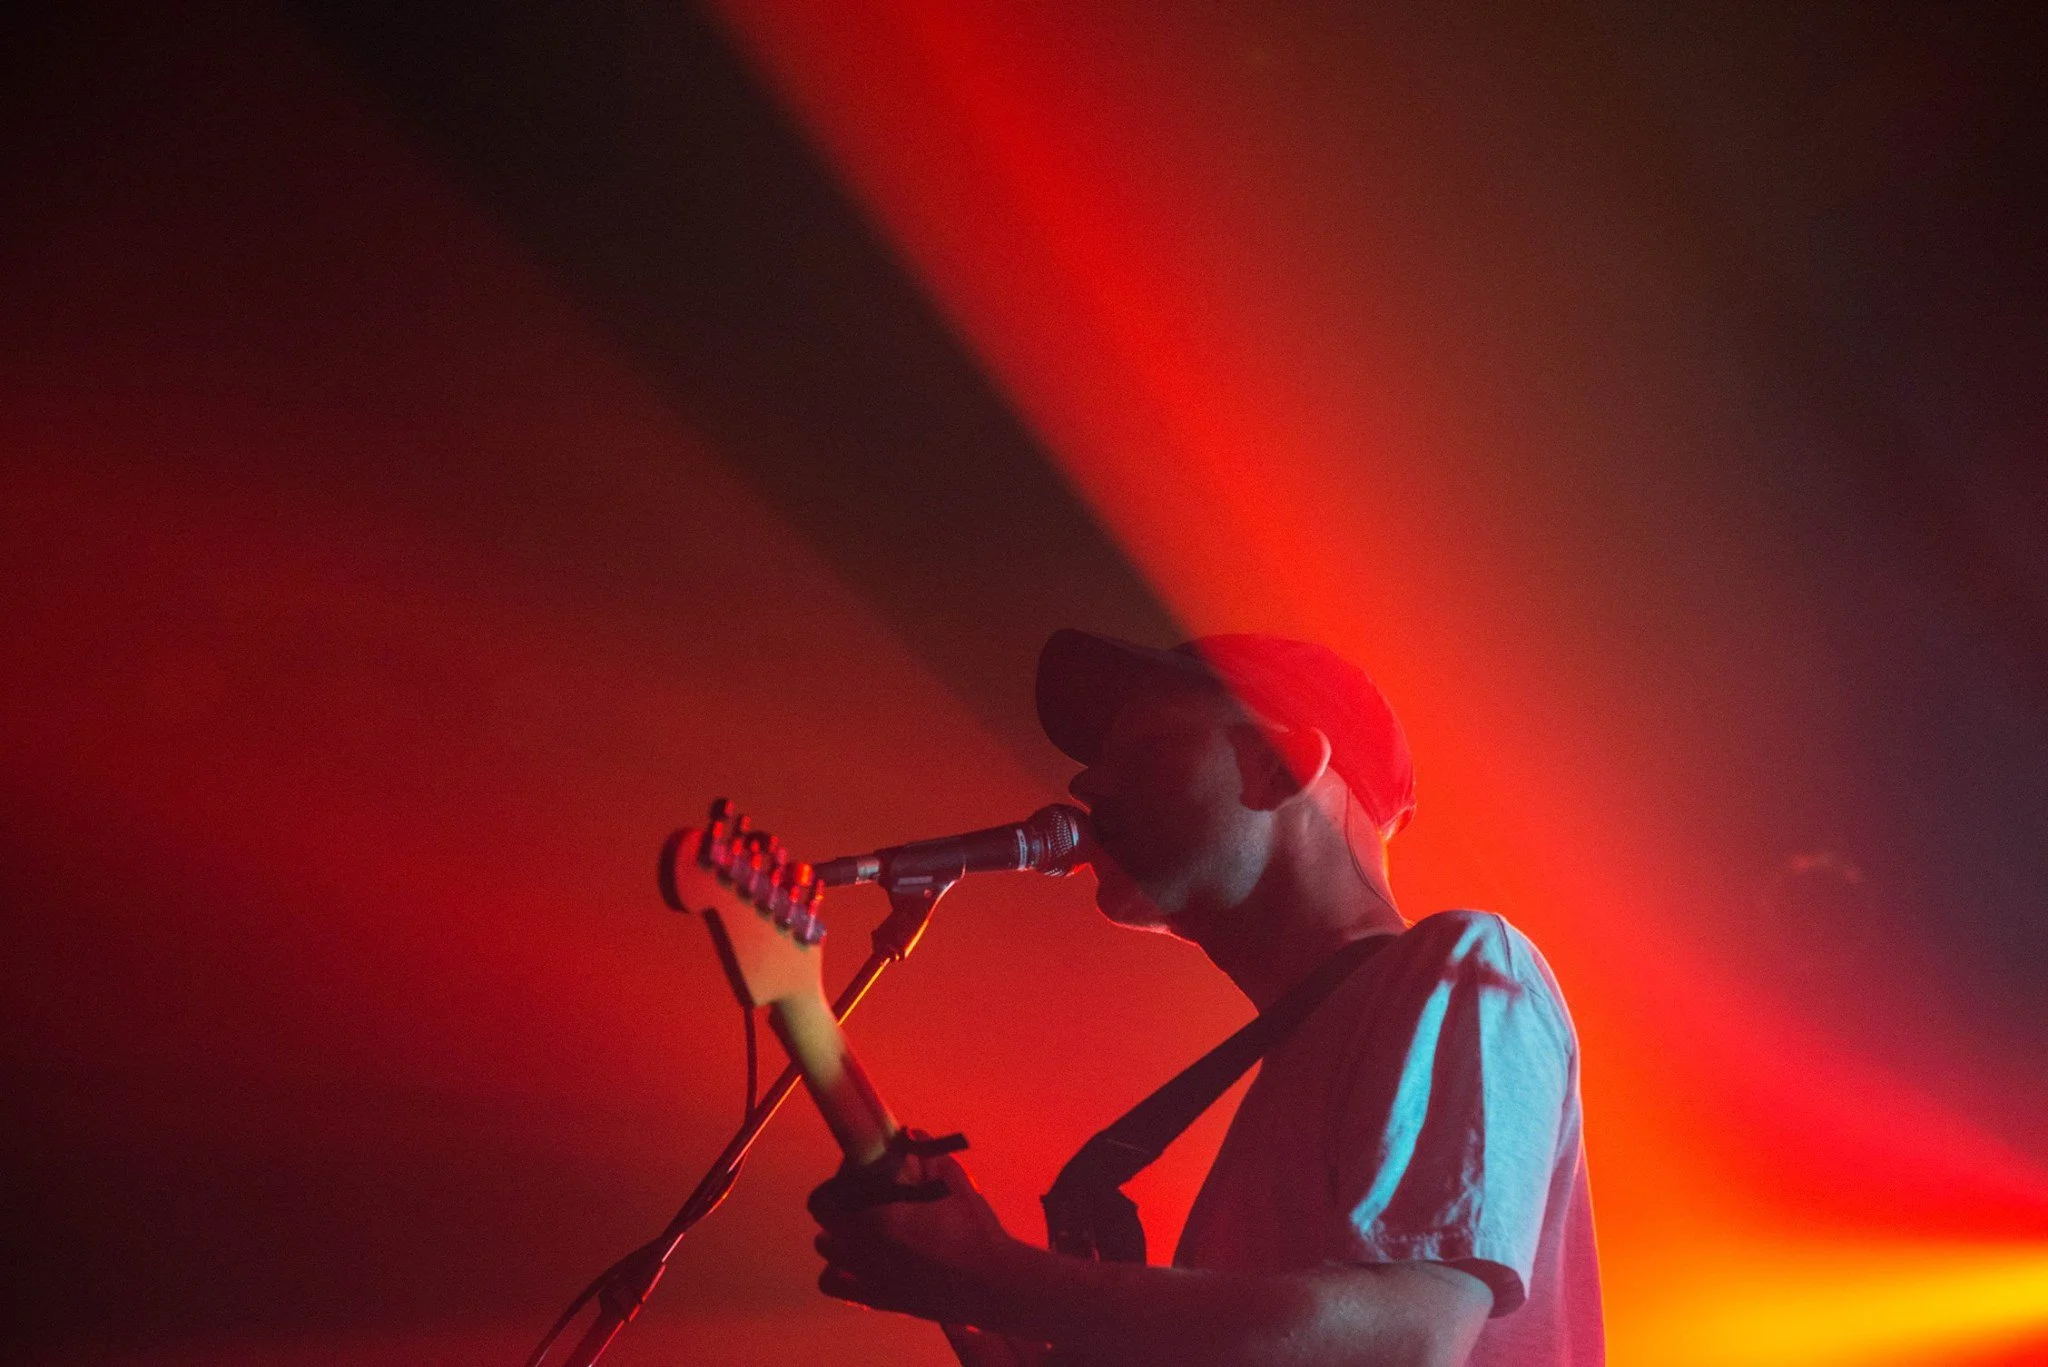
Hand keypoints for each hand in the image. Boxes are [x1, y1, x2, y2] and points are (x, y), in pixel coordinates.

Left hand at [808, 1135, 1019, 1327]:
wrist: (991, 1283)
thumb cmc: (976, 1231)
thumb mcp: (955, 1183)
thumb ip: (927, 1156)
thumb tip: (909, 1133)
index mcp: (881, 1215)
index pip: (836, 1186)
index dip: (845, 1172)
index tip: (860, 1166)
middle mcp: (865, 1245)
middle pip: (824, 1212)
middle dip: (838, 1197)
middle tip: (859, 1193)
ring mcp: (867, 1274)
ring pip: (824, 1246)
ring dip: (836, 1231)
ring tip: (859, 1225)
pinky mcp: (875, 1297)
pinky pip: (831, 1283)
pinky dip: (836, 1270)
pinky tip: (855, 1261)